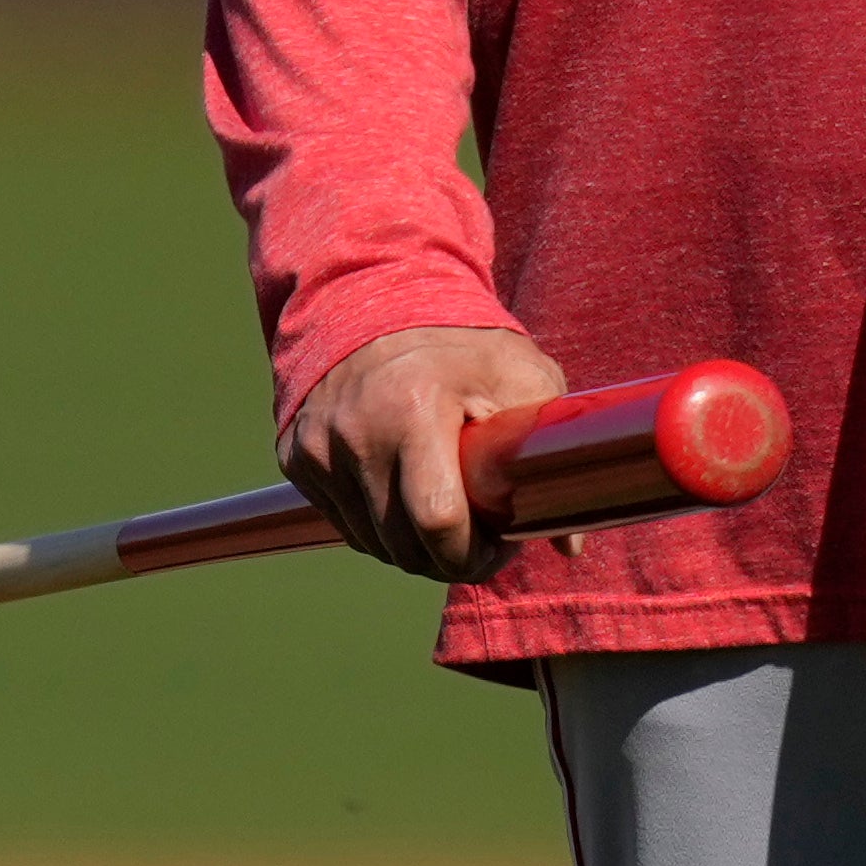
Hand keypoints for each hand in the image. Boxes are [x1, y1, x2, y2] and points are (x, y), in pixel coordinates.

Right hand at [289, 325, 568, 581]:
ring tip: (446, 517)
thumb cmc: (464, 348)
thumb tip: (569, 545)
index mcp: (414, 407)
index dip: (472, 554)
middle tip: (479, 542)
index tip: (497, 547)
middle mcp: (356, 431)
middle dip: (447, 560)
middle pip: (403, 545)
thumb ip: (552, 454)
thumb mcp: (522, 379)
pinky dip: (378, 526)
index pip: (437, 520)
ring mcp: (318, 447)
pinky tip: (406, 496)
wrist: (376, 306)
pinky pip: (344, 523)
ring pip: (371, 544)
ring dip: (412, 548)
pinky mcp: (296, 458)